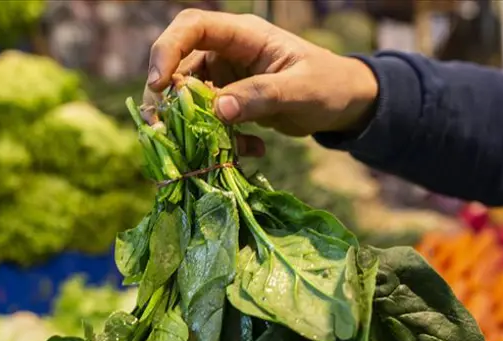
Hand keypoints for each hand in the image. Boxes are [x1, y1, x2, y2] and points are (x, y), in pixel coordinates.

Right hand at [146, 9, 378, 154]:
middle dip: (170, 99)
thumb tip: (218, 110)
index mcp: (244, 35)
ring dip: (194, 126)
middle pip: (178, 65)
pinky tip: (251, 150)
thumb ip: (261, 97)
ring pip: (189, 98)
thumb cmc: (329, 86)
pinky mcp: (230, 102)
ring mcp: (226, 77)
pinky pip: (209, 121)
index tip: (158, 84)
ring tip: (214, 149)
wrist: (344, 104)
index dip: (167, 50)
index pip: (192, 27)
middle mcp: (228, 51)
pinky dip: (220, 140)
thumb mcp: (300, 91)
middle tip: (165, 130)